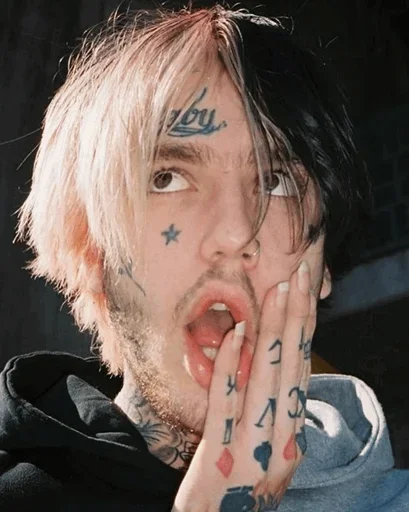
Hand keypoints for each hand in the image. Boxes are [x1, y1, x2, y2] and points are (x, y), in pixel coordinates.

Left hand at [172, 261, 315, 511]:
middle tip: (296, 275)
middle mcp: (282, 441)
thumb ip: (276, 409)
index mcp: (293, 435)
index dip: (305, 327)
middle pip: (290, 367)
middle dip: (294, 316)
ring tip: (274, 292)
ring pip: (265, 378)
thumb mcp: (269, 449)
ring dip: (270, 330)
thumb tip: (278, 361)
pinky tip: (234, 335)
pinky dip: (230, 366)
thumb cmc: (243, 485)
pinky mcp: (219, 456)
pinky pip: (225, 403)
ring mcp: (252, 449)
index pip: (302, 369)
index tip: (304, 290)